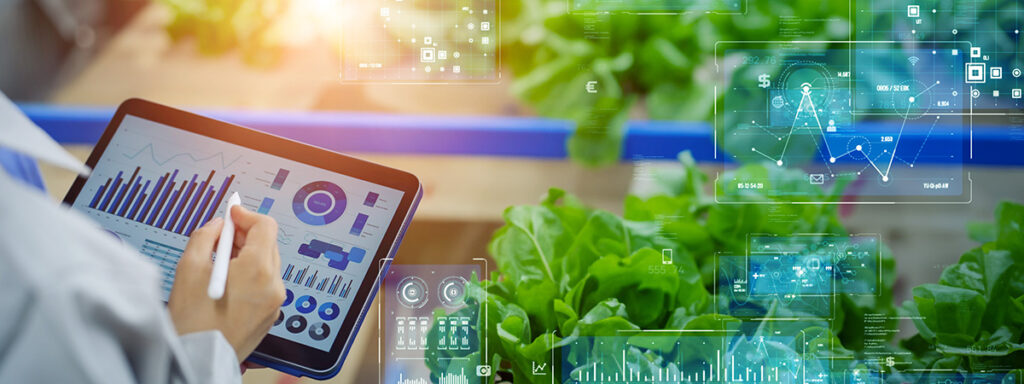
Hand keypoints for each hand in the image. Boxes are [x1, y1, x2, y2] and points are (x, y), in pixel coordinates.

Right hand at [168, 205, 285, 361]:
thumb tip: (217, 225)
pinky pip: (266, 285)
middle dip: (246, 235)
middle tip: (222, 235)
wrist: (199, 359)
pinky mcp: (270, 315)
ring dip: (248, 255)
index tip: (232, 213)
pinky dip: (251, 276)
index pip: (265, 226)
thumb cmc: (192, 320)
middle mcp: (274, 285)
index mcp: (258, 269)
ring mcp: (275, 302)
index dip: (246, 215)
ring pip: (267, 265)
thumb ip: (204, 236)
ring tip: (221, 261)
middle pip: (268, 244)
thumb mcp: (189, 268)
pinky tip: (229, 281)